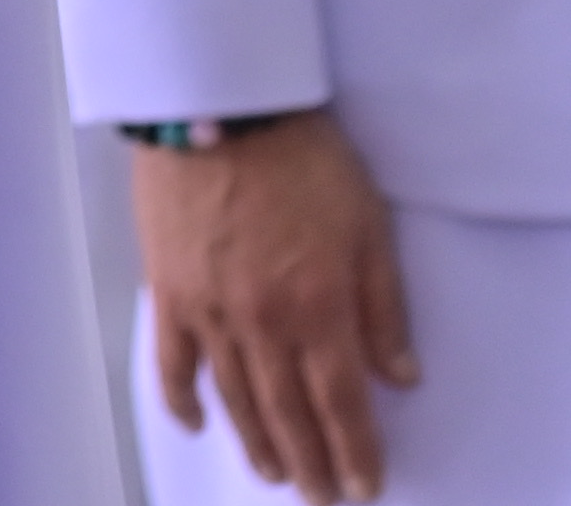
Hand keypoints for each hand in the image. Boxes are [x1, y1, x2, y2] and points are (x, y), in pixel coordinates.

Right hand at [137, 116, 417, 497]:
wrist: (219, 105)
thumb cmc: (303, 157)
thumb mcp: (368, 225)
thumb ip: (385, 307)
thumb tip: (401, 377)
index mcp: (319, 309)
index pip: (342, 404)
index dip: (356, 452)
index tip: (364, 486)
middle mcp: (263, 324)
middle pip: (288, 414)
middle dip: (309, 464)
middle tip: (320, 498)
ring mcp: (209, 310)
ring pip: (235, 397)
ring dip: (257, 443)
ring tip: (273, 473)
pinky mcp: (169, 289)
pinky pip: (173, 359)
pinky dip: (182, 398)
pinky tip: (196, 424)